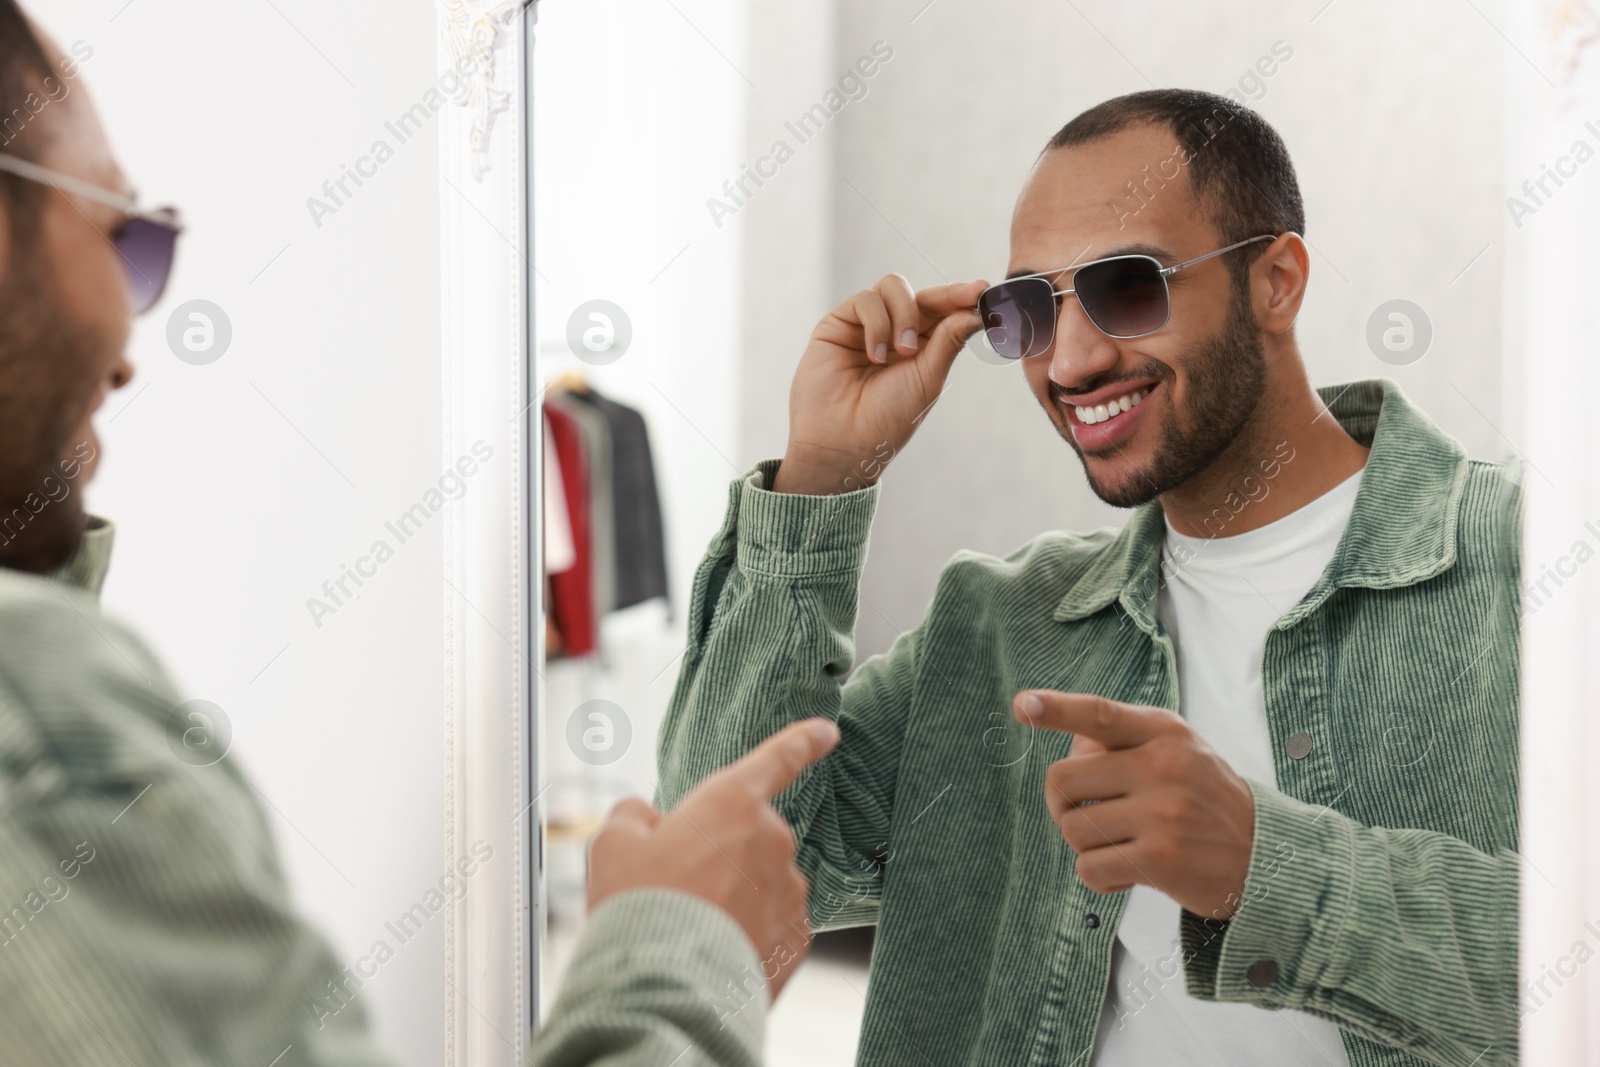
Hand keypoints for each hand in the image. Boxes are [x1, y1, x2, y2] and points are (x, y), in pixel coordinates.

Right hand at [586, 717, 840, 996]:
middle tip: (674, 888)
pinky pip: (772, 924)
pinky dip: (748, 934)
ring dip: (733, 898)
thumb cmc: (638, 907)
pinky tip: (714, 952)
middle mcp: (773, 840)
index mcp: (733, 802)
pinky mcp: (798, 939)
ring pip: (760, 884)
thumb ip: (633, 816)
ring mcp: (791, 891)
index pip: (777, 758)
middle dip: (717, 855)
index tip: (828, 731)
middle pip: (747, 837)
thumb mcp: (612, 846)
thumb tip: (647, 818)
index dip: (804, 740)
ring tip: (689, 928)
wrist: (665, 989)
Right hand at [771, 274, 987, 494]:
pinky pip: (865, 300)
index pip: (944, 312)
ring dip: (906, 315)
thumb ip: (948, 340)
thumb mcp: (927, 378)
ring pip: (893, 287)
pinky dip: (877, 324)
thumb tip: (976, 311)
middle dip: (946, 296)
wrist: (843, 441)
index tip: (983, 290)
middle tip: (966, 299)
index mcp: (921, 347)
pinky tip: (875, 356)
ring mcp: (866, 325)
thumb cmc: (886, 418)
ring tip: (904, 350)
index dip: (963, 298)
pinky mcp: (838, 323)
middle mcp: (894, 331)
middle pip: (923, 294)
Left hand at [1013, 690, 1255, 919]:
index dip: (1056, 708)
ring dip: (1085, 843)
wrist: (1265, 855)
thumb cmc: (1203, 798)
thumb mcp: (1177, 751)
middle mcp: (1162, 765)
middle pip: (1061, 780)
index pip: (1100, 714)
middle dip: (1061, 802)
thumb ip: (1123, 741)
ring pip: (1071, 828)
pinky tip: (1130, 871)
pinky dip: (1100, 875)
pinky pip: (1088, 868)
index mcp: (1163, 731)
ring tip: (1123, 843)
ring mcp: (1162, 813)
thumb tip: (1069, 747)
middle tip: (1085, 813)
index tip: (1023, 705)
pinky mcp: (1160, 859)